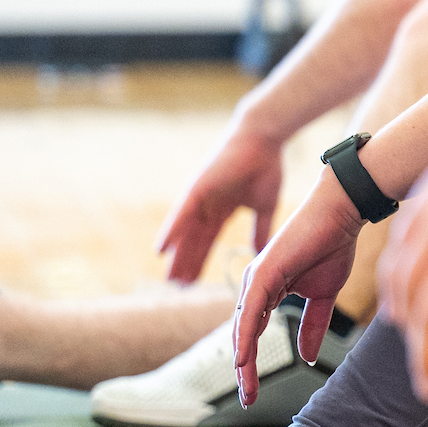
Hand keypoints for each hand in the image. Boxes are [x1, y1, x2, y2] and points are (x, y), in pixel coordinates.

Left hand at [157, 126, 286, 282]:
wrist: (265, 139)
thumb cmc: (266, 167)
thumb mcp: (265, 206)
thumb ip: (261, 229)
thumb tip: (263, 250)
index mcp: (222, 210)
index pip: (208, 241)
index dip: (200, 261)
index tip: (195, 283)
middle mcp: (207, 206)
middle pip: (193, 240)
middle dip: (186, 263)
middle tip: (178, 287)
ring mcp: (200, 197)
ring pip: (184, 232)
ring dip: (176, 255)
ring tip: (169, 277)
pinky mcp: (198, 188)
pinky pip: (181, 214)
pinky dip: (171, 232)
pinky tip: (162, 250)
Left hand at [232, 174, 364, 405]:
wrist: (341, 213)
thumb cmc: (332, 245)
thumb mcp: (323, 296)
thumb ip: (313, 325)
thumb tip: (307, 357)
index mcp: (266, 292)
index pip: (254, 336)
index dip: (252, 365)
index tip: (253, 393)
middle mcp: (255, 287)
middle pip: (243, 337)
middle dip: (244, 370)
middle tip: (246, 399)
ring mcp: (256, 279)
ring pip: (243, 328)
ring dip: (242, 360)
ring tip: (243, 385)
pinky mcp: (263, 273)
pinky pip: (250, 311)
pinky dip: (245, 335)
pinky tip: (243, 357)